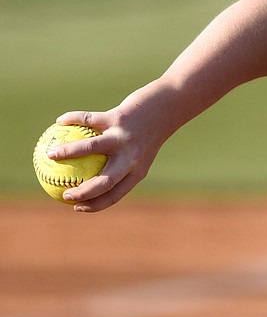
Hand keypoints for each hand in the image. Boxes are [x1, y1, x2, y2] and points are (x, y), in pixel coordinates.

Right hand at [49, 81, 177, 211]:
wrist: (166, 108)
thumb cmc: (149, 134)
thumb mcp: (140, 154)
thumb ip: (121, 166)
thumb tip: (93, 176)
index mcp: (137, 172)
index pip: (114, 196)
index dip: (95, 205)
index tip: (77, 208)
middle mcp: (131, 159)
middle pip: (104, 182)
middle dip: (82, 192)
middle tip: (64, 195)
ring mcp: (124, 138)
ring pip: (91, 148)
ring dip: (68, 153)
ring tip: (50, 155)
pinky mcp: (117, 117)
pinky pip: (88, 119)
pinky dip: (72, 119)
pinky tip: (59, 122)